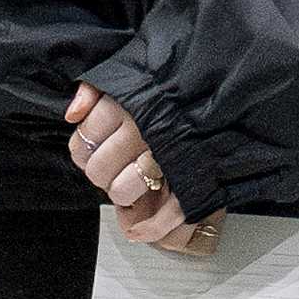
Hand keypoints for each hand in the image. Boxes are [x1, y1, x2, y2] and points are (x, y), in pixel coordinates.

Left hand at [64, 83, 208, 251]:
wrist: (225, 78)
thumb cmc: (176, 78)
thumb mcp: (132, 69)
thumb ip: (96, 87)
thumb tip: (73, 114)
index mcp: (125, 103)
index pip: (83, 140)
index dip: (81, 150)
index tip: (89, 150)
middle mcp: (142, 130)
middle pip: (99, 169)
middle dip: (100, 174)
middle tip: (110, 169)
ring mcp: (166, 156)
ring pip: (123, 191)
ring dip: (122, 194)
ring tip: (129, 186)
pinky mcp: (192, 175)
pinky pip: (165, 213)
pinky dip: (149, 227)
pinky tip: (138, 230)